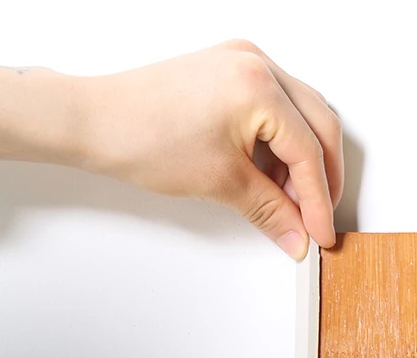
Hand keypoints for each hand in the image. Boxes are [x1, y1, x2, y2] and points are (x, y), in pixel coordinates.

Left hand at [0, 42, 343, 258]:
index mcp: (259, 85)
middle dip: (320, 177)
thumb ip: (269, 211)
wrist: (96, 121)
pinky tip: (271, 176)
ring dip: (301, 161)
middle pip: (317, 124)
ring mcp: (243, 62)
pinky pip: (274, 106)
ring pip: (299, 114)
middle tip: (316, 219)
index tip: (320, 233)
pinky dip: (279, 143)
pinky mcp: (228, 71)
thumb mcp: (219, 182)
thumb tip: (296, 235)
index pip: (308, 150)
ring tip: (289, 204)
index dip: (319, 200)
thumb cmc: (142, 137)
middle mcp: (257, 63)